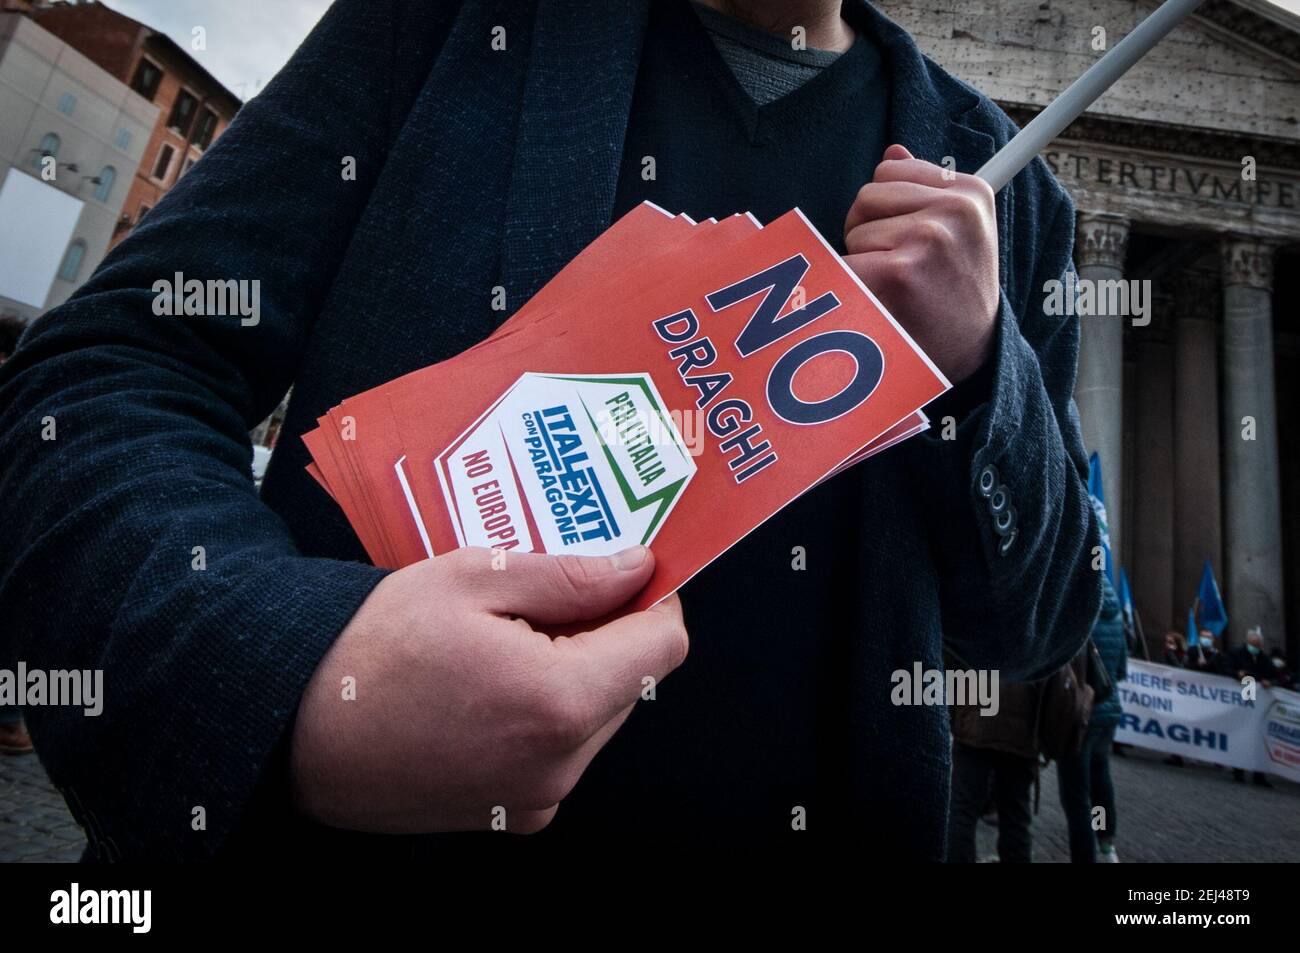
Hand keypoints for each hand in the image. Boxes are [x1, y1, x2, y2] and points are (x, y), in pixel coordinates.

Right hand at [290, 545, 687, 833]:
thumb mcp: (472, 579)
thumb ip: (569, 576)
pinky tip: (494, 681)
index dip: (656, 598)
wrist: (294, 728)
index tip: (630, 571)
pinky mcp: (515, 814)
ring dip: (577, 670)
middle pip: (632, 680)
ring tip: (509, 638)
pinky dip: (548, 710)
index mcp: (558, 701)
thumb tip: (637, 570)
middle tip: (550, 595)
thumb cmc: (373, 648)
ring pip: (599, 715)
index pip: (663, 645)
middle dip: (608, 632)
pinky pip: (563, 750)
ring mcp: (538, 797)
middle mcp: (560, 763)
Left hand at [843, 144, 999, 382]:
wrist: (970, 354)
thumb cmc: (955, 291)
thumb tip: (892, 151)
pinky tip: (879, 301)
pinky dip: (849, 285)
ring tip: (897, 287)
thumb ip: (924, 188)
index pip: (891, 169)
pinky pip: (843, 263)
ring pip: (853, 230)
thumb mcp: (958, 230)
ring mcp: (928, 238)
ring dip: (863, 259)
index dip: (887, 208)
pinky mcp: (899, 272)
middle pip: (866, 195)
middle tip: (901, 268)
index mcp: (970, 191)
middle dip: (870, 231)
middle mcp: (955, 210)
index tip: (911, 240)